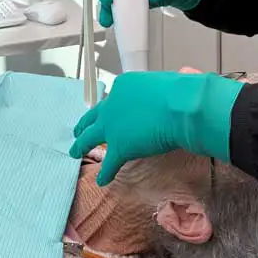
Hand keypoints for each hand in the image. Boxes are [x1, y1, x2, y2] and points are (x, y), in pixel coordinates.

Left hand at [69, 70, 242, 184]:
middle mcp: (111, 104)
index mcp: (123, 86)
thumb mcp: (166, 82)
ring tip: (75, 152)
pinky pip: (108, 163)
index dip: (112, 109)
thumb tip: (181, 78)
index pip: (113, 99)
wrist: (179, 106)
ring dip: (81, 145)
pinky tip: (101, 179)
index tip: (113, 114)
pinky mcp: (118, 147)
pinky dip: (104, 173)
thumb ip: (163, 87)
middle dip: (84, 124)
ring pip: (89, 138)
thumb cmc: (180, 92)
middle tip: (79, 130)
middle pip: (93, 116)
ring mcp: (111, 126)